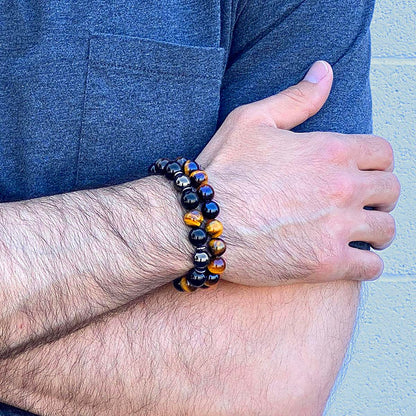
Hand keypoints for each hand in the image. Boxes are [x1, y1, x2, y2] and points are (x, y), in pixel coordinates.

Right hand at [197, 61, 399, 285]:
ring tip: (359, 233)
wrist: (200, 220)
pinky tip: (350, 259)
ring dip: (376, 230)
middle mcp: (342, 188)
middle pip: (390, 191)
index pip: (383, 153)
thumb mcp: (252, 120)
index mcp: (330, 151)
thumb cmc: (223, 171)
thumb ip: (296, 98)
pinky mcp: (325, 263)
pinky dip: (366, 265)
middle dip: (379, 195)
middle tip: (362, 203)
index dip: (377, 163)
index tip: (364, 173)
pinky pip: (370, 268)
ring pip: (385, 230)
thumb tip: (325, 71)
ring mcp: (336, 228)